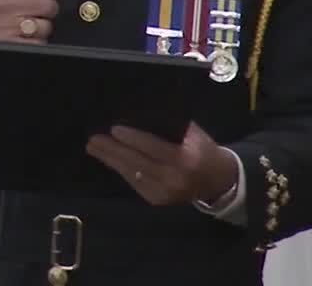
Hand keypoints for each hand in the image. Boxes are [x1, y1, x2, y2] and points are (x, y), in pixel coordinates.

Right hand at [0, 0, 62, 43]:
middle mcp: (8, 0)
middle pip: (50, 5)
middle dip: (46, 9)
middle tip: (34, 9)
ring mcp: (10, 23)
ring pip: (46, 26)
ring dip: (39, 27)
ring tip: (26, 23)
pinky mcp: (11, 42)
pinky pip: (38, 42)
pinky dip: (34, 41)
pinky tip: (21, 35)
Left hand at [85, 122, 237, 205]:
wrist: (218, 181)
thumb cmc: (203, 151)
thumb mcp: (194, 135)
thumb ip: (172, 126)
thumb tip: (140, 112)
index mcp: (185, 159)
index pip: (153, 148)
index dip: (132, 139)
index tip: (113, 129)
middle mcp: (174, 179)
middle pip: (137, 163)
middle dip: (113, 150)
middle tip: (93, 139)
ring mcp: (164, 193)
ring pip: (132, 174)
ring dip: (111, 161)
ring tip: (94, 148)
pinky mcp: (157, 201)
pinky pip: (134, 183)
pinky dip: (121, 170)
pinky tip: (109, 160)